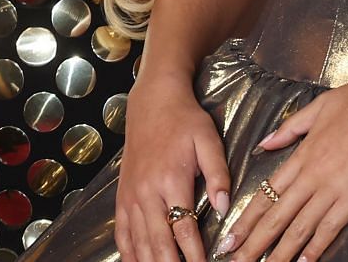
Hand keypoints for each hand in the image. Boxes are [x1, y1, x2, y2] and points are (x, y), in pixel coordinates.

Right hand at [114, 71, 229, 261]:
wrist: (152, 101)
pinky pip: (122, 232)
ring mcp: (132, 196)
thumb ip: (218, 174)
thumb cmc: (184, 119)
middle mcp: (148, 192)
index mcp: (171, 179)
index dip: (194, 255)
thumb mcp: (208, 140)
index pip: (184, 228)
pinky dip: (128, 253)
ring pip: (139, 241)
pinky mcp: (123, 196)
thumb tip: (224, 207)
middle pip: (159, 242)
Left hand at [229, 60, 347, 261]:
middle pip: (274, 216)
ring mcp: (332, 189)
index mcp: (301, 155)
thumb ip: (290, 128)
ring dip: (278, 253)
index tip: (229, 236)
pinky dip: (314, 248)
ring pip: (297, 228)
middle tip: (233, 259)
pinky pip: (329, 228)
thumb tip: (265, 143)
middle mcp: (311, 176)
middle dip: (252, 243)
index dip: (245, 219)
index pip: (265, 193)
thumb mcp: (318, 107)